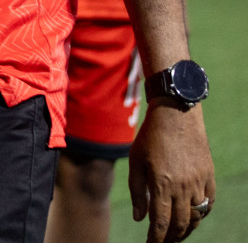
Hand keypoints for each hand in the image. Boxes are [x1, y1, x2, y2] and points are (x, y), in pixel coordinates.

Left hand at [129, 103, 214, 241]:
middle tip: (163, 242)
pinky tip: (192, 216)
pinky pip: (208, 202)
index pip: (161, 222)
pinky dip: (201, 213)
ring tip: (176, 234)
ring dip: (187, 229)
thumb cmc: (150, 137)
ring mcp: (199, 182)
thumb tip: (140, 219)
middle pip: (181, 224)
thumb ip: (137, 192)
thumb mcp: (136, 162)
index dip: (156, 238)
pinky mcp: (209, 176)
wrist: (176, 115)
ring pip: (197, 216)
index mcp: (161, 184)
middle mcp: (183, 186)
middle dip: (171, 238)